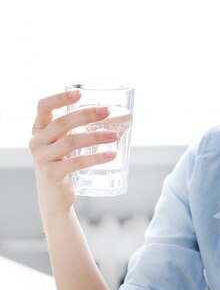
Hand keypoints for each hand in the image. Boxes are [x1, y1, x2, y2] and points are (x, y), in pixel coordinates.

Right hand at [29, 90, 117, 215]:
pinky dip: (95, 158)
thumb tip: (109, 114)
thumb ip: (75, 128)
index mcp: (39, 129)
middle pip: (61, 122)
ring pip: (70, 142)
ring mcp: (42, 158)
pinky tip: (111, 155)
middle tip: (106, 111)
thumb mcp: (62, 143)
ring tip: (114, 135)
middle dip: (86, 115)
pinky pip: (76, 163)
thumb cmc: (63, 163)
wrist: (54, 196)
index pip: (43, 106)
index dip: (59, 98)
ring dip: (95, 136)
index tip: (79, 93)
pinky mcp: (51, 174)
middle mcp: (36, 141)